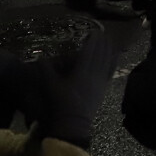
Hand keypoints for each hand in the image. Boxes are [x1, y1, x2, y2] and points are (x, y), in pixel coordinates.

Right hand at [39, 31, 116, 147]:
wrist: (74, 124)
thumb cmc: (61, 104)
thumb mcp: (50, 86)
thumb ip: (46, 70)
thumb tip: (40, 57)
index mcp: (81, 72)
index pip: (90, 52)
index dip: (93, 41)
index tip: (94, 31)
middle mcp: (94, 74)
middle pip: (100, 55)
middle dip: (102, 43)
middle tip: (104, 33)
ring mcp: (100, 82)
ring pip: (107, 62)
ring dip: (109, 50)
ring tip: (111, 41)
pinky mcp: (103, 89)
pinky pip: (110, 72)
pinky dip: (113, 62)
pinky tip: (115, 57)